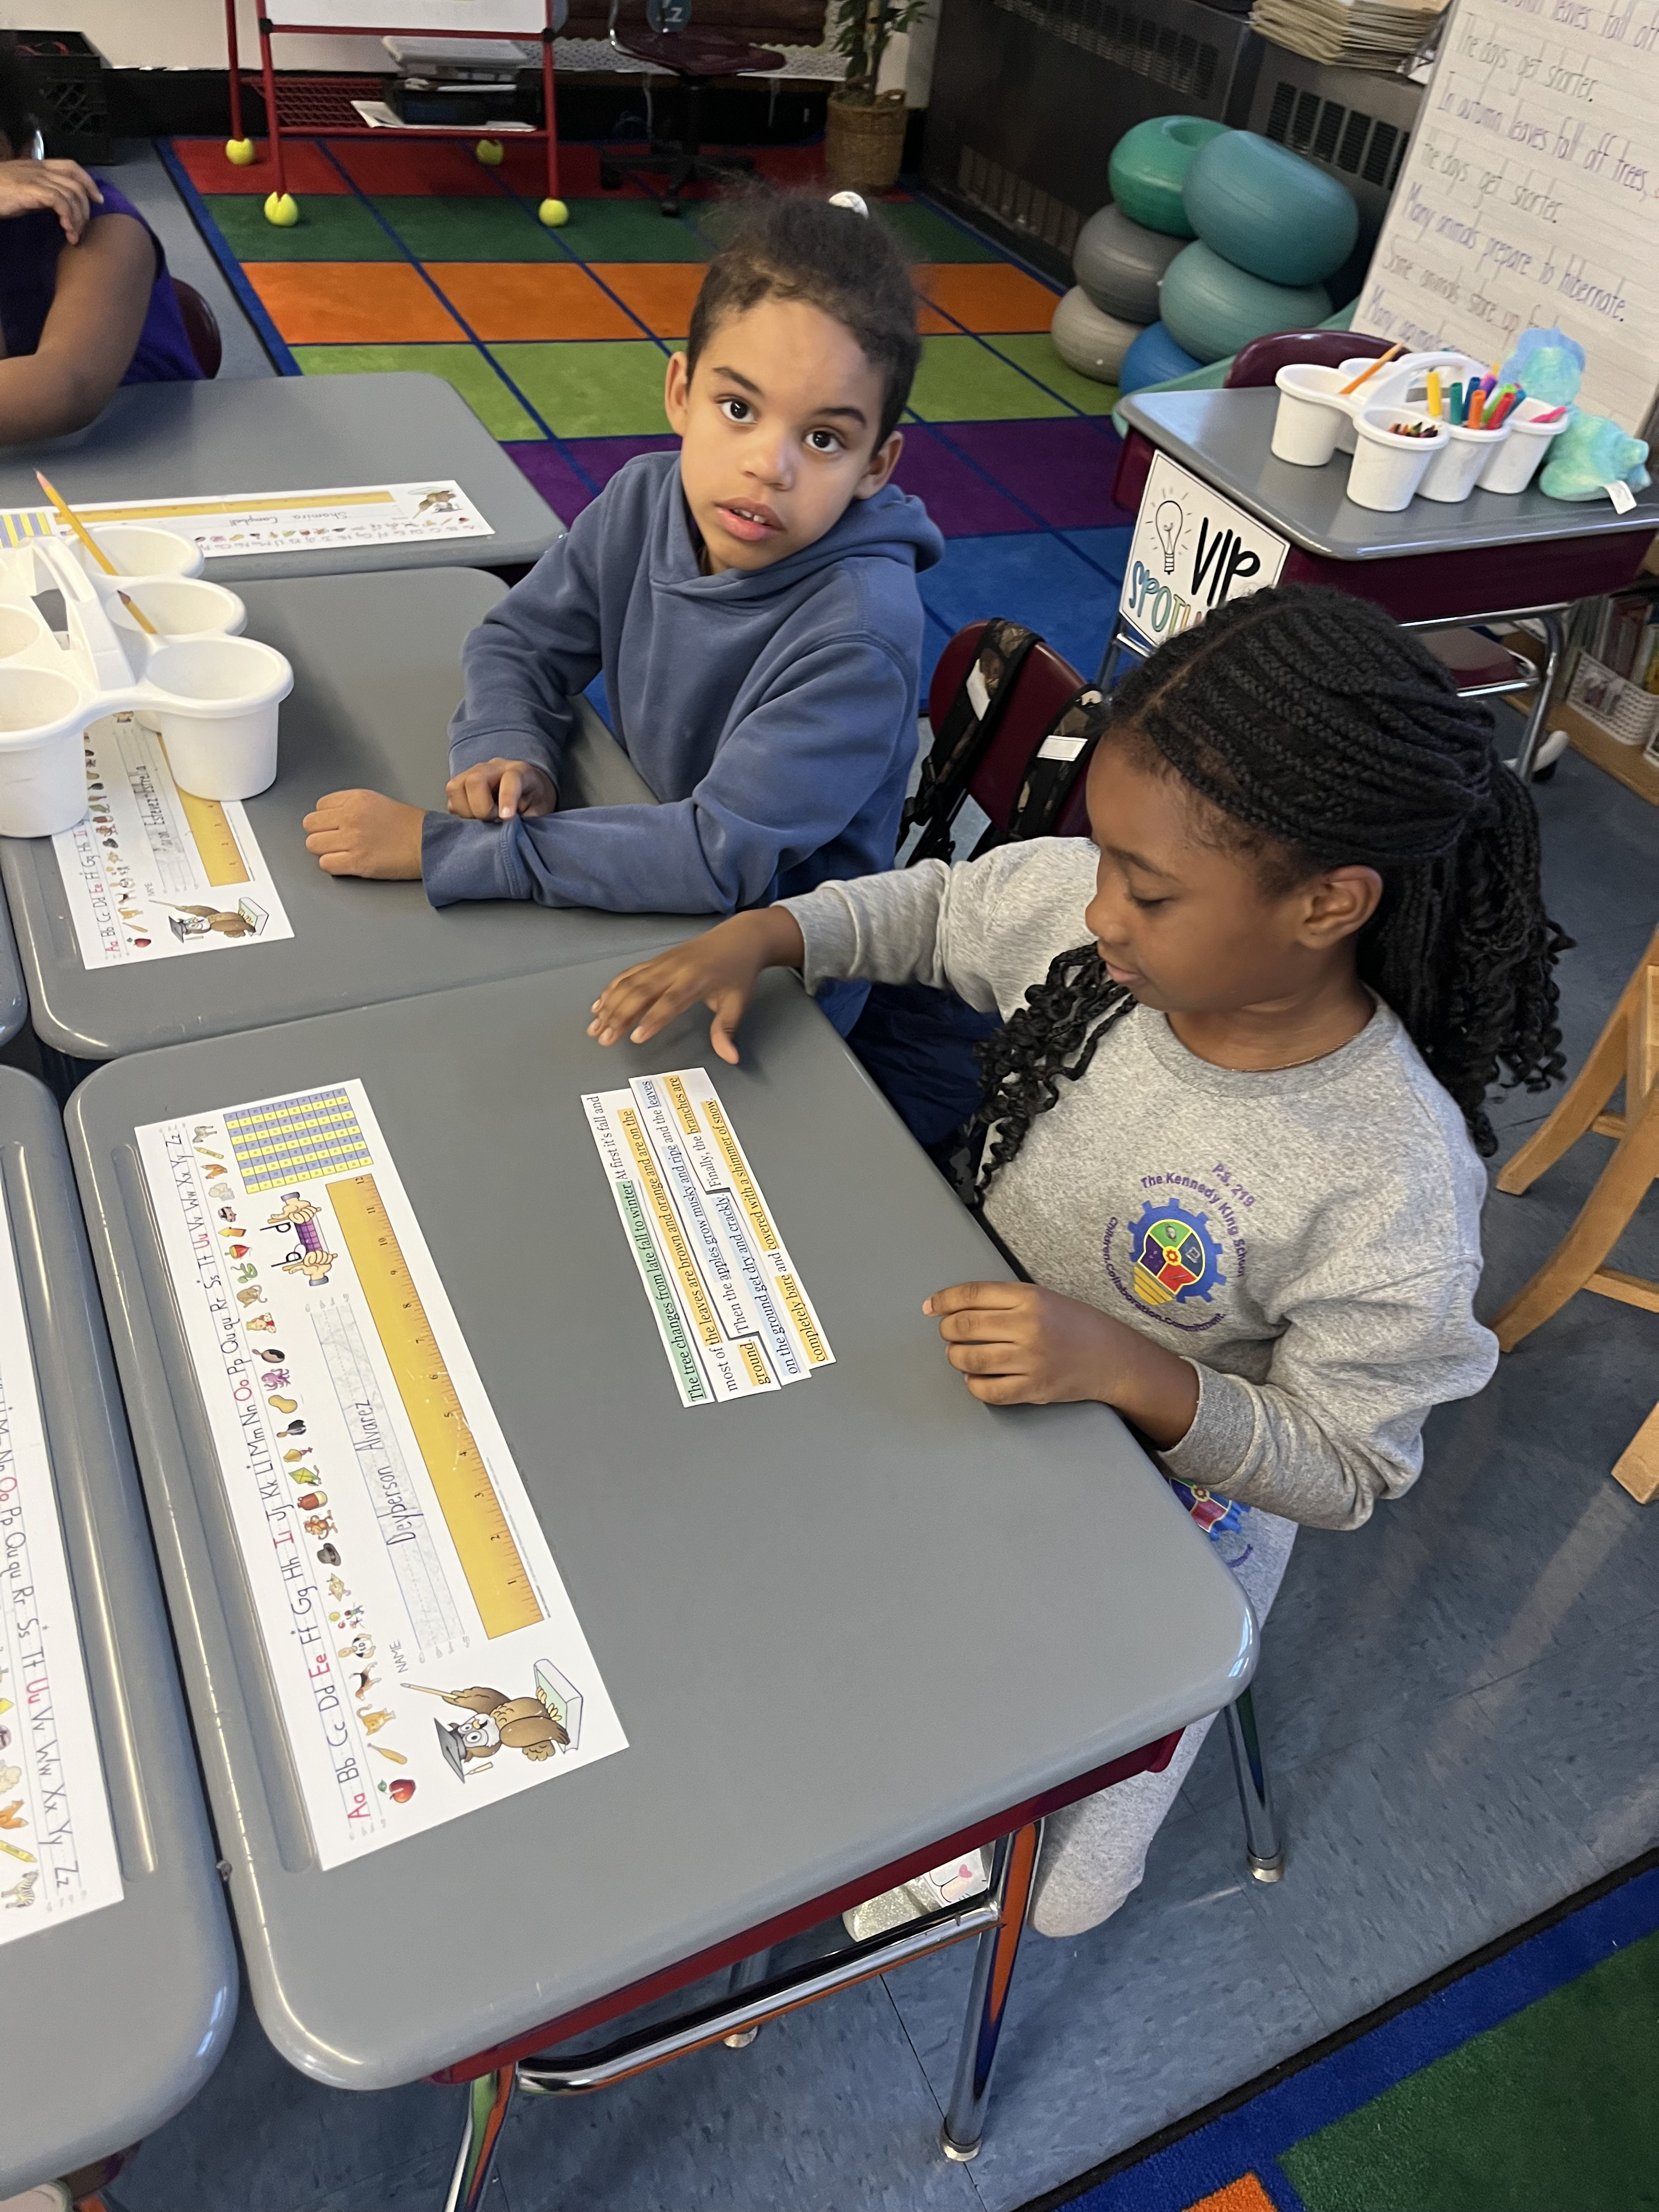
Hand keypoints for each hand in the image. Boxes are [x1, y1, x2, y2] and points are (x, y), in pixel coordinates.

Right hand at [0, 157, 101, 241]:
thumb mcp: (24, 190)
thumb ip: (43, 195)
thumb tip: (61, 208)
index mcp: (38, 166)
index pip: (71, 166)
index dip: (88, 181)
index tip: (98, 199)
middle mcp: (39, 169)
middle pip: (76, 183)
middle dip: (85, 207)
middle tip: (83, 227)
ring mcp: (35, 178)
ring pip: (70, 193)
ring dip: (76, 218)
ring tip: (73, 235)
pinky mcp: (30, 190)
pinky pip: (59, 200)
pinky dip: (67, 216)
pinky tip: (65, 229)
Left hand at [303, 789, 425, 879]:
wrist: (430, 843)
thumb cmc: (410, 825)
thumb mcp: (377, 801)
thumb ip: (352, 806)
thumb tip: (331, 818)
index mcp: (355, 799)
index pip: (319, 807)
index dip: (326, 819)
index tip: (336, 825)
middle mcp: (350, 817)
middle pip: (310, 825)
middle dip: (320, 834)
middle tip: (335, 840)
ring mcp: (352, 840)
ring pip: (314, 845)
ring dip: (325, 850)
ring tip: (341, 852)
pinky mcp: (357, 862)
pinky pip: (325, 864)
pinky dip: (333, 865)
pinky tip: (347, 863)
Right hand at [445, 758, 556, 821]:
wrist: (528, 789)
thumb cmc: (534, 800)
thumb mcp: (540, 810)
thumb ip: (528, 820)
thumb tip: (511, 833)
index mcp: (520, 771)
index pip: (510, 779)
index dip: (507, 799)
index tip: (506, 818)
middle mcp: (493, 768)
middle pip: (475, 780)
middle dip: (481, 808)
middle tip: (493, 820)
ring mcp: (473, 773)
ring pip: (455, 787)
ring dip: (466, 811)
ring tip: (483, 820)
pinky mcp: (461, 784)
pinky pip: (451, 799)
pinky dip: (460, 814)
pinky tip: (475, 819)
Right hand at [588, 908, 806, 1064]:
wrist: (739, 938)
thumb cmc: (737, 971)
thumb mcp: (738, 1002)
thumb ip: (726, 1030)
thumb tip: (731, 1058)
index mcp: (694, 980)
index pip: (669, 1003)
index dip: (651, 1020)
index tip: (635, 1038)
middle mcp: (673, 970)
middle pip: (640, 993)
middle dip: (619, 1016)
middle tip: (604, 1039)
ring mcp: (661, 964)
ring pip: (629, 983)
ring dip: (609, 1005)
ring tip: (595, 1027)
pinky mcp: (655, 961)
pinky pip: (629, 974)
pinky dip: (612, 989)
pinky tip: (600, 1004)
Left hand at [923, 1280, 1199, 1445]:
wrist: (1111, 1357)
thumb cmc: (1073, 1324)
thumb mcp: (1041, 1297)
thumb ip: (1001, 1299)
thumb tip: (950, 1307)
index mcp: (1030, 1297)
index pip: (972, 1294)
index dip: (944, 1300)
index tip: (930, 1307)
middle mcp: (1029, 1327)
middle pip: (965, 1327)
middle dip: (947, 1331)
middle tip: (948, 1333)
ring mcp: (1031, 1360)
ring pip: (970, 1359)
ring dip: (956, 1357)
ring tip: (961, 1354)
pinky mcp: (1033, 1389)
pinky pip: (988, 1390)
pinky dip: (973, 1384)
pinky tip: (975, 1376)